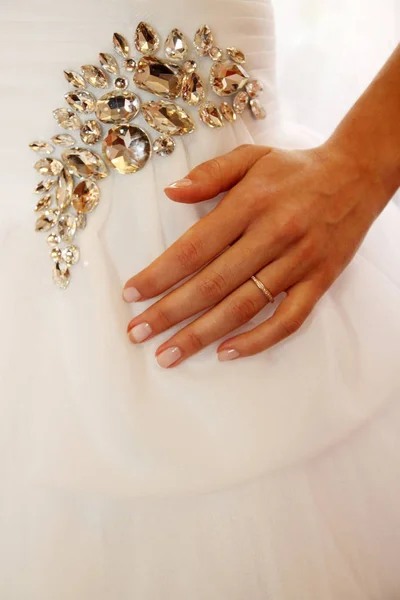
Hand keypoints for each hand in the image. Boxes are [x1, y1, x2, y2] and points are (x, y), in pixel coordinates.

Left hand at [123, 142, 385, 367]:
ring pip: (244, 307)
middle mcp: (274, 234)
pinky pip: (288, 320)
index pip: (195, 247)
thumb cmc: (296, 168)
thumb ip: (210, 174)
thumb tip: (171, 194)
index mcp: (251, 203)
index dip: (159, 274)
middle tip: (137, 334)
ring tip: (168, 354)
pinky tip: (225, 352)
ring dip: (202, 335)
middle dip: (169, 313)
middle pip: (212, 283)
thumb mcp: (251, 156)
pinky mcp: (320, 281)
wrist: (357, 175)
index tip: (131, 294)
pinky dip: (257, 341)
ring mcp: (299, 262)